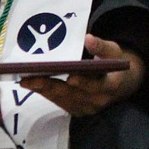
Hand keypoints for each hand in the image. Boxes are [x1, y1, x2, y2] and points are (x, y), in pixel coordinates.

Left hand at [18, 34, 144, 117]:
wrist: (122, 84)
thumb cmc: (115, 63)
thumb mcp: (114, 51)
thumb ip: (101, 47)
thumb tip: (88, 38)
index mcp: (110, 86)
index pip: (95, 86)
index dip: (82, 82)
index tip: (69, 76)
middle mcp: (98, 101)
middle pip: (72, 95)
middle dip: (50, 86)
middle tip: (30, 79)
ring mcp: (87, 108)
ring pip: (63, 100)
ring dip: (43, 91)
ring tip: (26, 81)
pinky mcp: (77, 111)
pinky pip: (60, 103)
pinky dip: (46, 94)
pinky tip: (33, 85)